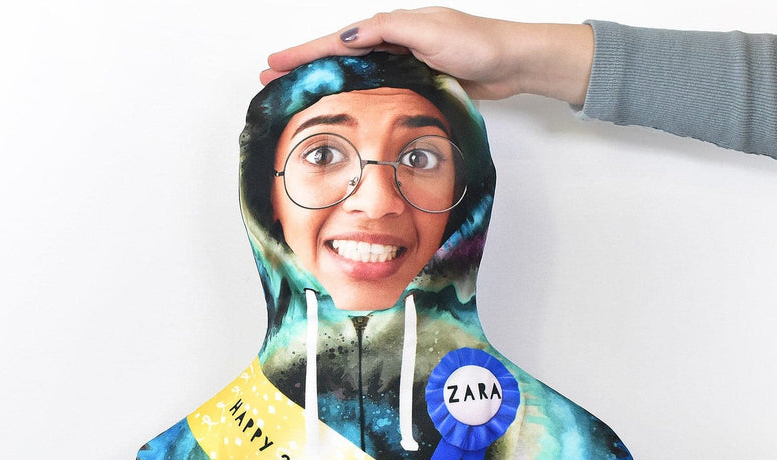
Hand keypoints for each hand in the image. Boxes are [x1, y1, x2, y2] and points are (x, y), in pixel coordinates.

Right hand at [262, 7, 592, 105]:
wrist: (509, 63)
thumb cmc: (475, 44)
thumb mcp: (428, 31)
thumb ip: (389, 30)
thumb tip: (348, 35)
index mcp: (389, 29)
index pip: (336, 42)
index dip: (303, 54)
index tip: (273, 64)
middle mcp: (391, 45)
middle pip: (336, 57)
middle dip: (303, 68)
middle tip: (270, 80)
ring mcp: (401, 65)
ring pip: (352, 75)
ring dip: (323, 83)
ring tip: (295, 96)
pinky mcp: (413, 83)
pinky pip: (373, 89)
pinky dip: (352, 97)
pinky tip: (341, 109)